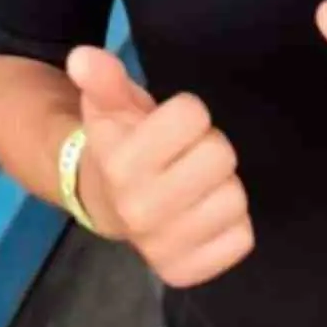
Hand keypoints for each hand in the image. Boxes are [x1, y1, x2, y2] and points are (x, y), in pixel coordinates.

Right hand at [67, 47, 254, 287]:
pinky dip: (231, 226)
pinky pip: (242, 238)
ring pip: (235, 198)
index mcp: (122, 164)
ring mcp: (163, 246)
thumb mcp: (109, 106)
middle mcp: (140, 210)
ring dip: (221, 187)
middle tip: (184, 157)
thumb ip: (102, 78)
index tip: (169, 127)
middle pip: (220, 155)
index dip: (187, 114)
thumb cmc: (119, 145)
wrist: (103, 202)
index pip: (193, 115)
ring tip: (193, 186)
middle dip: (207, 148)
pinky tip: (203, 216)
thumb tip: (84, 56)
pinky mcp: (187, 270)